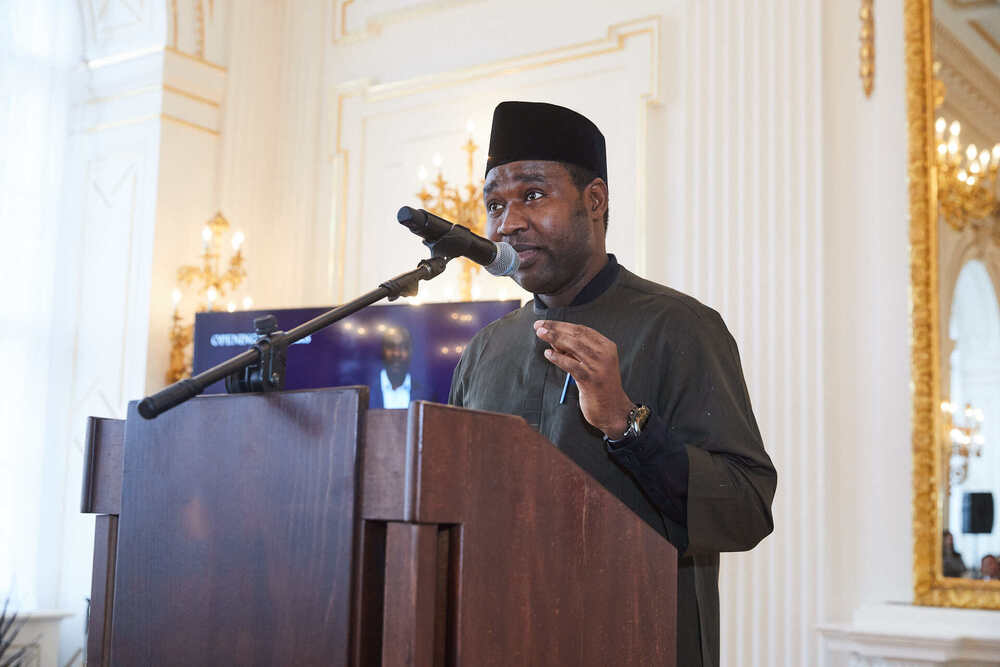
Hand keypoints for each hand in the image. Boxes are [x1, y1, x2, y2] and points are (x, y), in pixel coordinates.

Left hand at [533, 320, 633, 438]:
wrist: (613, 410)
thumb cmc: (599, 386)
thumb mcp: (589, 364)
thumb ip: (574, 351)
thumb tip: (553, 338)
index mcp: (607, 346)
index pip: (582, 330)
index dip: (562, 325)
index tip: (546, 323)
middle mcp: (605, 354)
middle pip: (577, 335)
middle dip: (556, 328)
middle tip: (539, 326)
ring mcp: (599, 366)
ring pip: (574, 346)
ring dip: (555, 338)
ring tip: (541, 334)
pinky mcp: (591, 380)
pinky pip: (571, 365)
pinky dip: (558, 358)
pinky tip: (548, 354)